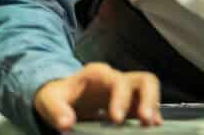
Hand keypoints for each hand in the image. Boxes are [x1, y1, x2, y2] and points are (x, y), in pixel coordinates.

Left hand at [33, 63, 161, 130]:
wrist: (61, 94)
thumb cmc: (56, 95)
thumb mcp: (49, 100)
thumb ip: (56, 111)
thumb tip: (66, 124)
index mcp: (99, 74)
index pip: (118, 82)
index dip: (121, 99)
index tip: (116, 120)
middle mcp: (117, 79)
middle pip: (144, 80)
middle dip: (149, 99)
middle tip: (147, 120)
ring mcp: (126, 90)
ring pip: (150, 90)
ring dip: (153, 107)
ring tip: (153, 126)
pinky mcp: (130, 102)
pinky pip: (146, 104)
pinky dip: (151, 115)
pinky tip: (151, 128)